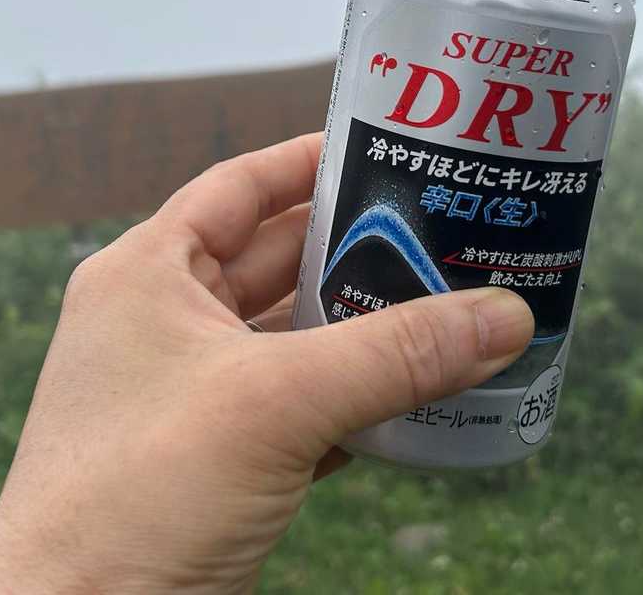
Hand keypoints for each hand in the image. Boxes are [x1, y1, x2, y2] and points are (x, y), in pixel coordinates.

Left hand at [0, 133, 532, 593]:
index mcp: (148, 274)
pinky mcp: (213, 460)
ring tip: (450, 308)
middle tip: (446, 232)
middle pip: (276, 260)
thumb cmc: (135, 495)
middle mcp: (163, 323)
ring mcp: (187, 395)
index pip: (239, 186)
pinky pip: (297, 407)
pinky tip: (416, 398)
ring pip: (292, 339)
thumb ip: (394, 355)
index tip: (390, 148)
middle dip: (359, 249)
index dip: (310, 160)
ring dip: (363, 331)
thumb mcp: (275, 404)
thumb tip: (506, 316)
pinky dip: (352, 400)